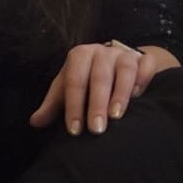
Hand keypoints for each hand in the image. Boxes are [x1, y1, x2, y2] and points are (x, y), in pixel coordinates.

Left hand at [30, 42, 179, 134]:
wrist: (112, 62)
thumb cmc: (85, 79)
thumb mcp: (66, 89)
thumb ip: (52, 106)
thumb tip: (35, 122)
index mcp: (79, 56)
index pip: (74, 81)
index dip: (74, 106)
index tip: (74, 131)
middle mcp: (102, 52)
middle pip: (99, 76)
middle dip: (97, 104)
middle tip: (96, 129)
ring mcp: (124, 54)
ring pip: (125, 69)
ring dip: (121, 94)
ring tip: (117, 116)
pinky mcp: (143, 58)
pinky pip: (146, 65)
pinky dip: (144, 78)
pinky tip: (140, 96)